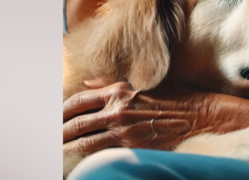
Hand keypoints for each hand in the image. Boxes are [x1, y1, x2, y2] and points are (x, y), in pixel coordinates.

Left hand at [63, 80, 218, 156]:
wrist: (201, 116)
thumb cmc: (177, 99)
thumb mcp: (145, 86)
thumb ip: (113, 85)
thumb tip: (88, 84)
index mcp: (119, 90)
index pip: (78, 100)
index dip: (61, 110)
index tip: (52, 118)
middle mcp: (117, 109)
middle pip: (74, 123)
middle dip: (57, 133)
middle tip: (47, 140)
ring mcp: (123, 130)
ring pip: (82, 143)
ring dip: (65, 150)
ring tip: (55, 155)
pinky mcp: (131, 148)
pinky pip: (99, 156)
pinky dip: (85, 161)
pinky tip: (78, 165)